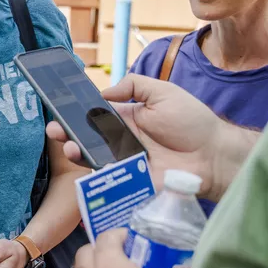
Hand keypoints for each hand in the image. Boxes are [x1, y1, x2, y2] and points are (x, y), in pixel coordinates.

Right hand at [47, 74, 243, 199]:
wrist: (214, 154)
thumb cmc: (192, 121)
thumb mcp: (163, 92)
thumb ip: (133, 86)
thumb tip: (103, 91)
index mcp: (126, 119)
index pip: (94, 115)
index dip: (76, 112)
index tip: (59, 108)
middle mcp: (121, 141)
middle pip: (88, 138)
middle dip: (67, 133)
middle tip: (54, 130)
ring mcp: (125, 162)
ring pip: (93, 159)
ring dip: (76, 152)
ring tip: (68, 147)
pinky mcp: (132, 181)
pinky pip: (109, 179)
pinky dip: (95, 175)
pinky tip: (88, 165)